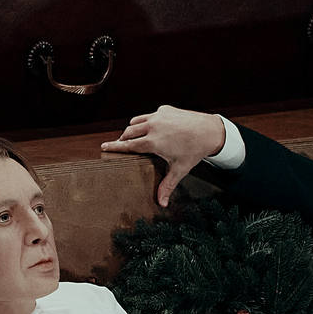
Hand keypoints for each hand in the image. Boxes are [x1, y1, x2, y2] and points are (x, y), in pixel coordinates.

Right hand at [101, 105, 228, 207]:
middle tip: (120, 145)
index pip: (127, 145)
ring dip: (132, 128)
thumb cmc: (194, 151)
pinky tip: (153, 127)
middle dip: (123, 139)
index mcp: (151, 141)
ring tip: (133, 136)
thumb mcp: (179, 169)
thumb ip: (167, 186)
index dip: (113, 146)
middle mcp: (152, 126)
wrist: (210, 131)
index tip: (103, 146)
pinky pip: (150, 115)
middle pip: (128, 132)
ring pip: (136, 121)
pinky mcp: (165, 109)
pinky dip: (147, 121)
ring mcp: (158, 116)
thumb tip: (161, 204)